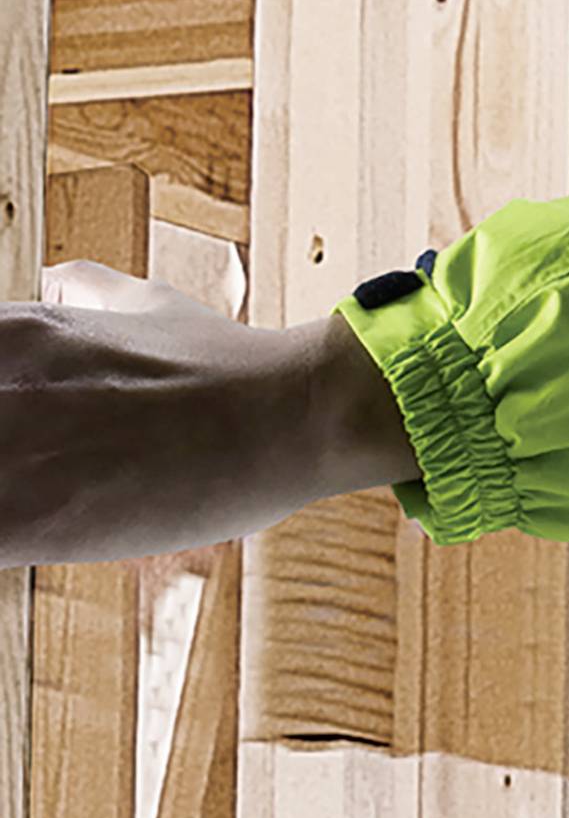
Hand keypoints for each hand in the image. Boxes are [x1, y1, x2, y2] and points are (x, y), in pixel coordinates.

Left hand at [2, 264, 410, 566]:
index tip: (13, 432)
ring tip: (34, 503)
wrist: (292, 411)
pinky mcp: (29, 521)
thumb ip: (90, 292)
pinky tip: (28, 540)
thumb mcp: (152, 305)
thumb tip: (60, 276)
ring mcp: (9, 450)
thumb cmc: (229, 362)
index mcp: (9, 330)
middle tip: (28, 470)